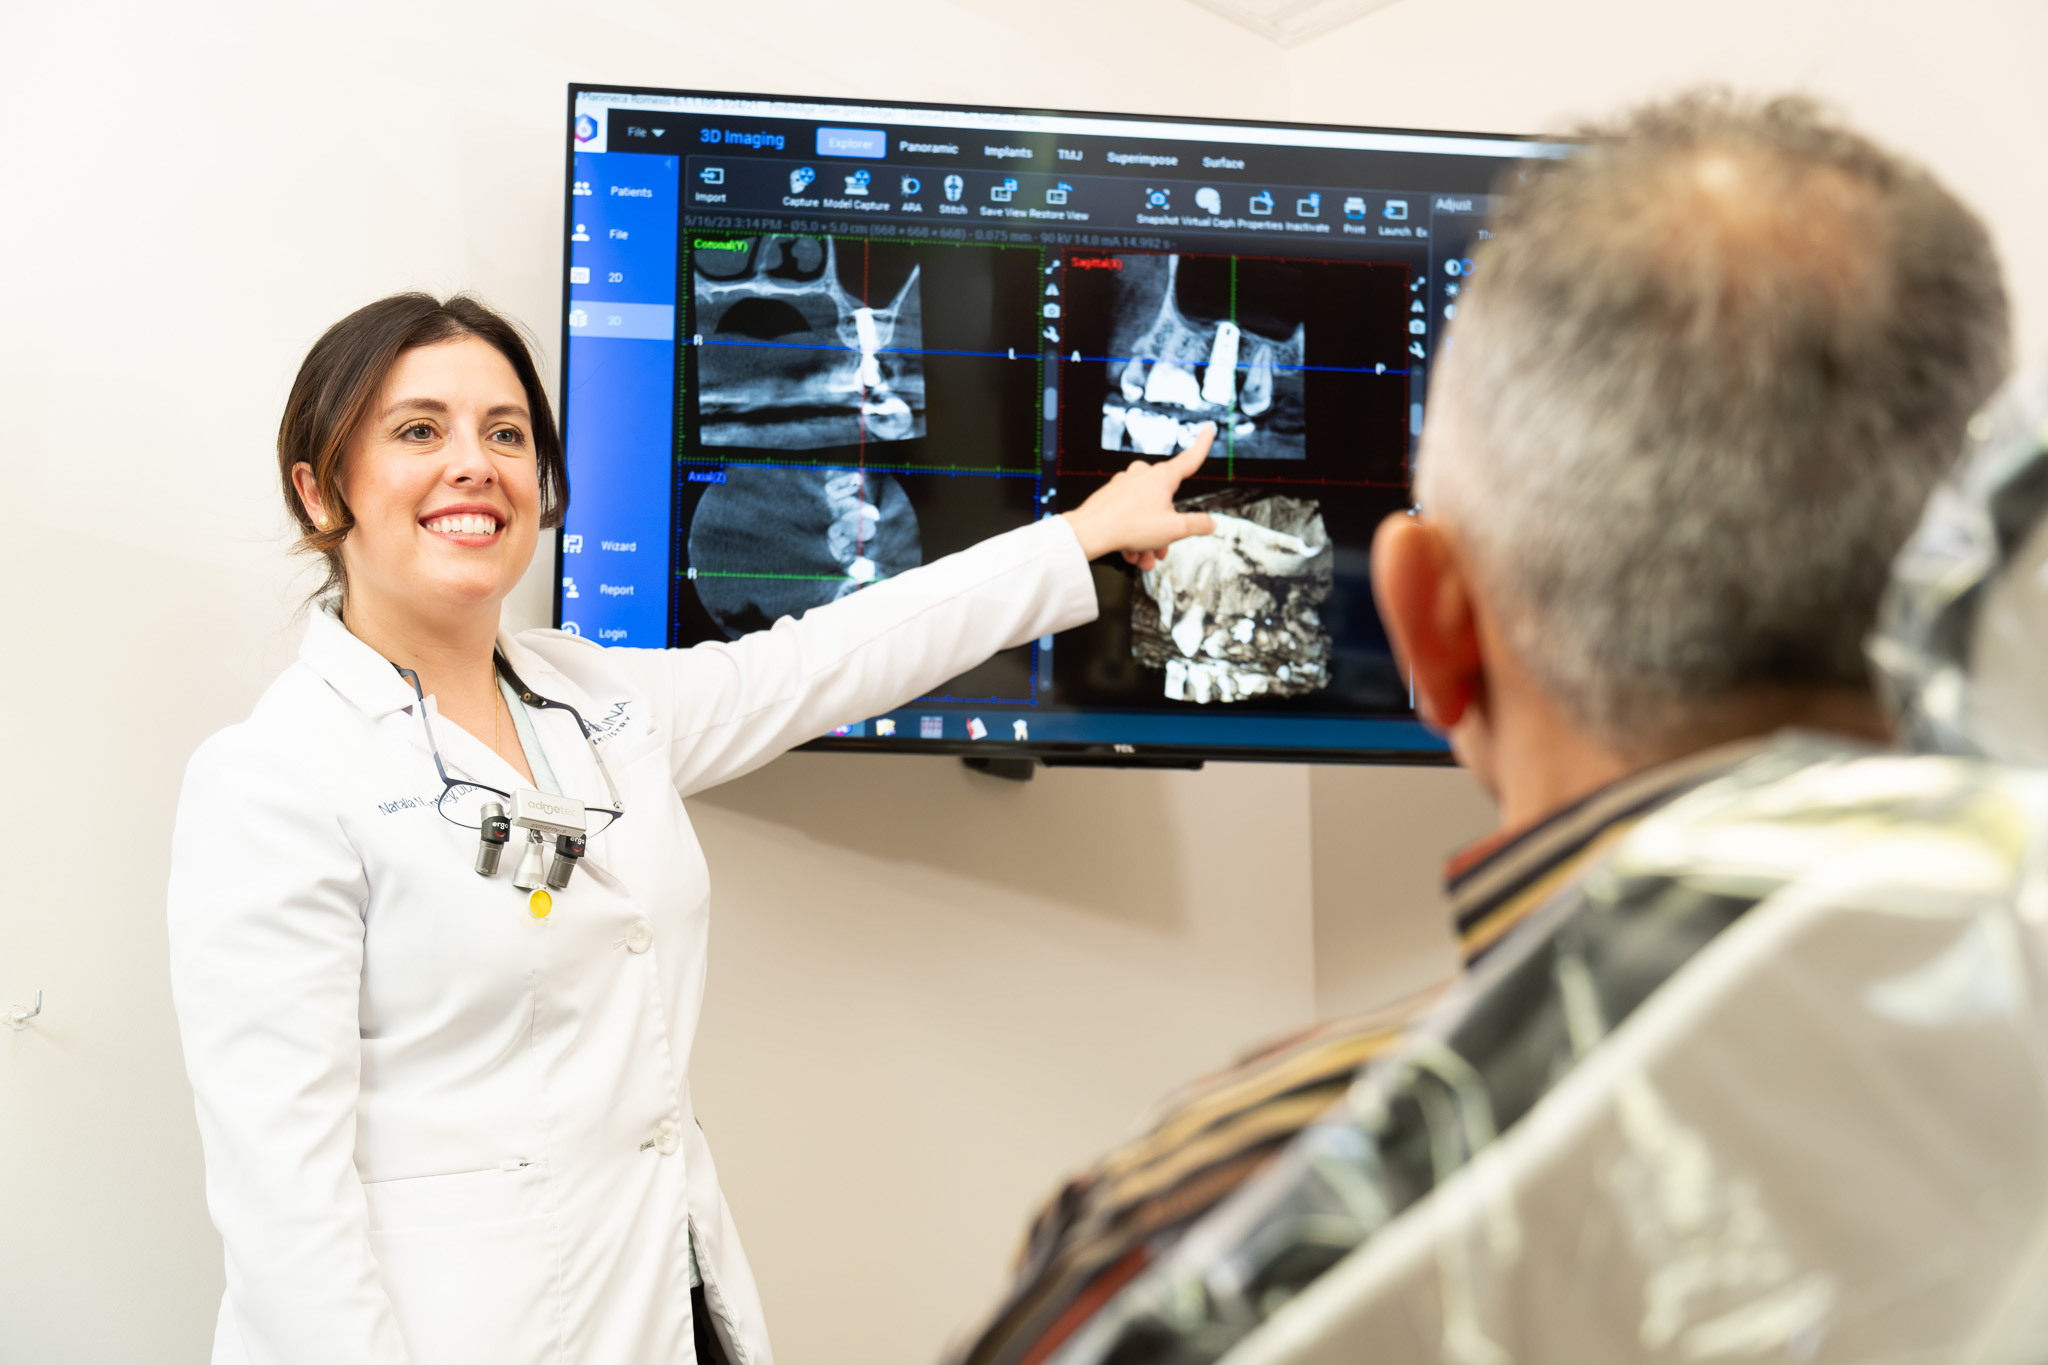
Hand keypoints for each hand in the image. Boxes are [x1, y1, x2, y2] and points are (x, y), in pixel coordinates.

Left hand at [1062, 425, 1217, 571]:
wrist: (1089, 532)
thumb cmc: (1128, 526)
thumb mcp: (1174, 530)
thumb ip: (1198, 525)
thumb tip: (1210, 523)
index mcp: (1163, 477)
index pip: (1190, 458)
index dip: (1203, 444)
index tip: (1208, 429)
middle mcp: (1143, 475)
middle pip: (1166, 502)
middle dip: (1165, 529)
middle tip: (1161, 549)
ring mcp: (1125, 483)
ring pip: (1146, 512)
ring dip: (1148, 538)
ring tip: (1143, 556)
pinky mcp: (1112, 495)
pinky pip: (1129, 514)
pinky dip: (1132, 533)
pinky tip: (1130, 552)